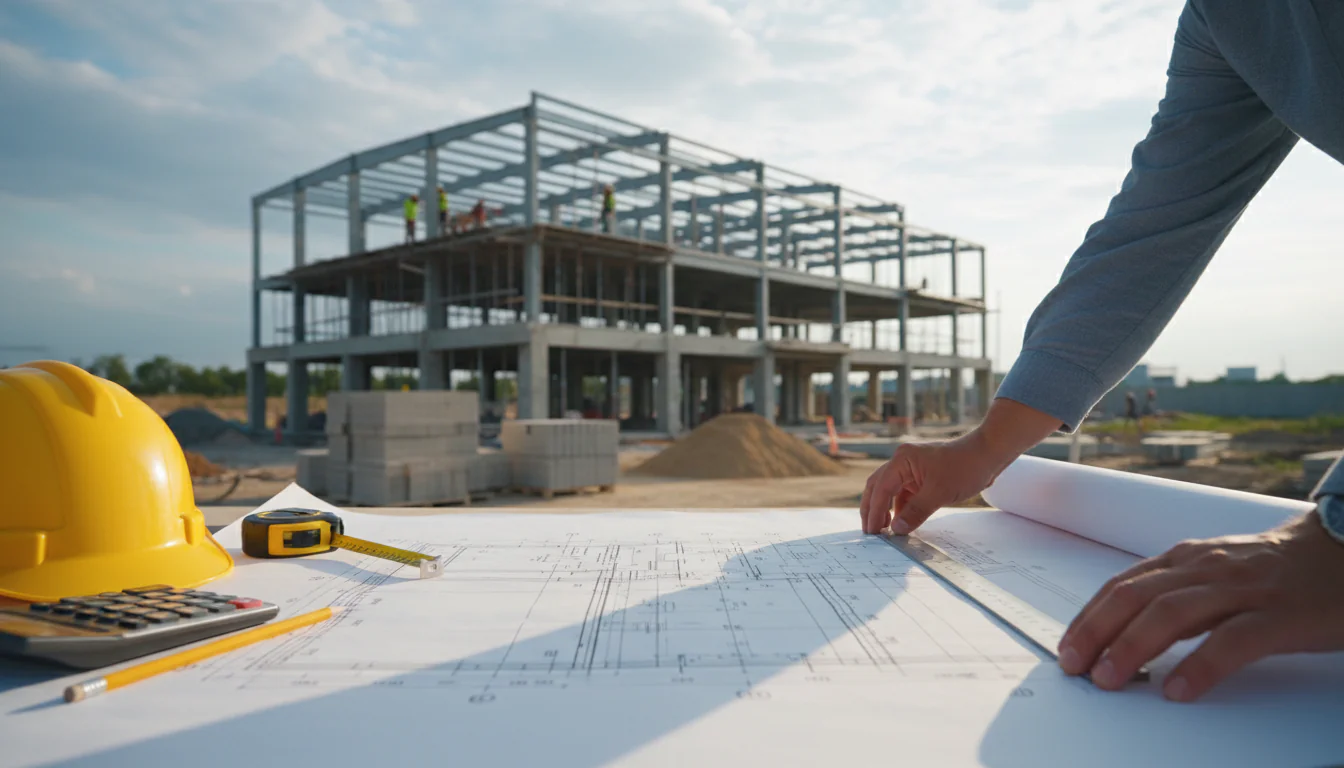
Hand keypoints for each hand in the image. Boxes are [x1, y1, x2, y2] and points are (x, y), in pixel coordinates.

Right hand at [859, 435, 1002, 534]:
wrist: (989, 454)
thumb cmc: (966, 466)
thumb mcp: (939, 493)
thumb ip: (915, 512)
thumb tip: (897, 530)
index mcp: (902, 460)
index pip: (881, 488)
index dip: (874, 511)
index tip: (872, 532)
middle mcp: (902, 461)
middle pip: (878, 486)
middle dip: (872, 509)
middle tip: (870, 532)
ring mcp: (911, 468)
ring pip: (890, 491)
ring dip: (886, 510)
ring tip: (884, 530)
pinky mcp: (921, 476)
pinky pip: (904, 493)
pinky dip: (901, 508)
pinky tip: (901, 522)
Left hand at [1057, 511, 1343, 701]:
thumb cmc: (1275, 569)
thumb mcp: (1215, 572)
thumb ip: (1176, 594)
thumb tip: (1125, 628)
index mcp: (1187, 559)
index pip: (1123, 585)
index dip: (1089, 617)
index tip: (1066, 646)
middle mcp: (1206, 569)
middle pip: (1136, 597)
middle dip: (1097, 632)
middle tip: (1073, 665)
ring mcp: (1243, 590)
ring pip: (1173, 613)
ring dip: (1133, 646)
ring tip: (1109, 678)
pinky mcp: (1280, 615)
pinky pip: (1232, 641)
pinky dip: (1200, 665)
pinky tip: (1178, 689)